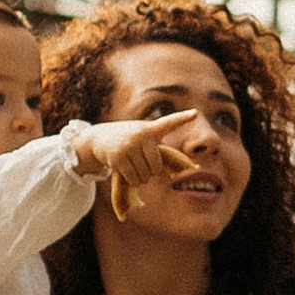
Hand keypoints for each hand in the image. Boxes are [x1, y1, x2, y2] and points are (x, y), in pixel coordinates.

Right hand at [73, 107, 204, 221]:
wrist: (99, 137)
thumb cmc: (129, 140)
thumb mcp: (143, 137)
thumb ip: (160, 147)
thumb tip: (194, 168)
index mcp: (150, 129)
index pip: (169, 122)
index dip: (183, 118)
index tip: (195, 113)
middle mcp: (141, 135)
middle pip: (156, 167)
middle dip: (151, 171)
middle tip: (141, 163)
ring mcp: (129, 146)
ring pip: (145, 175)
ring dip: (140, 177)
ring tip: (132, 165)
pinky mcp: (118, 157)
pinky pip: (134, 179)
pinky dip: (133, 181)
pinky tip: (126, 172)